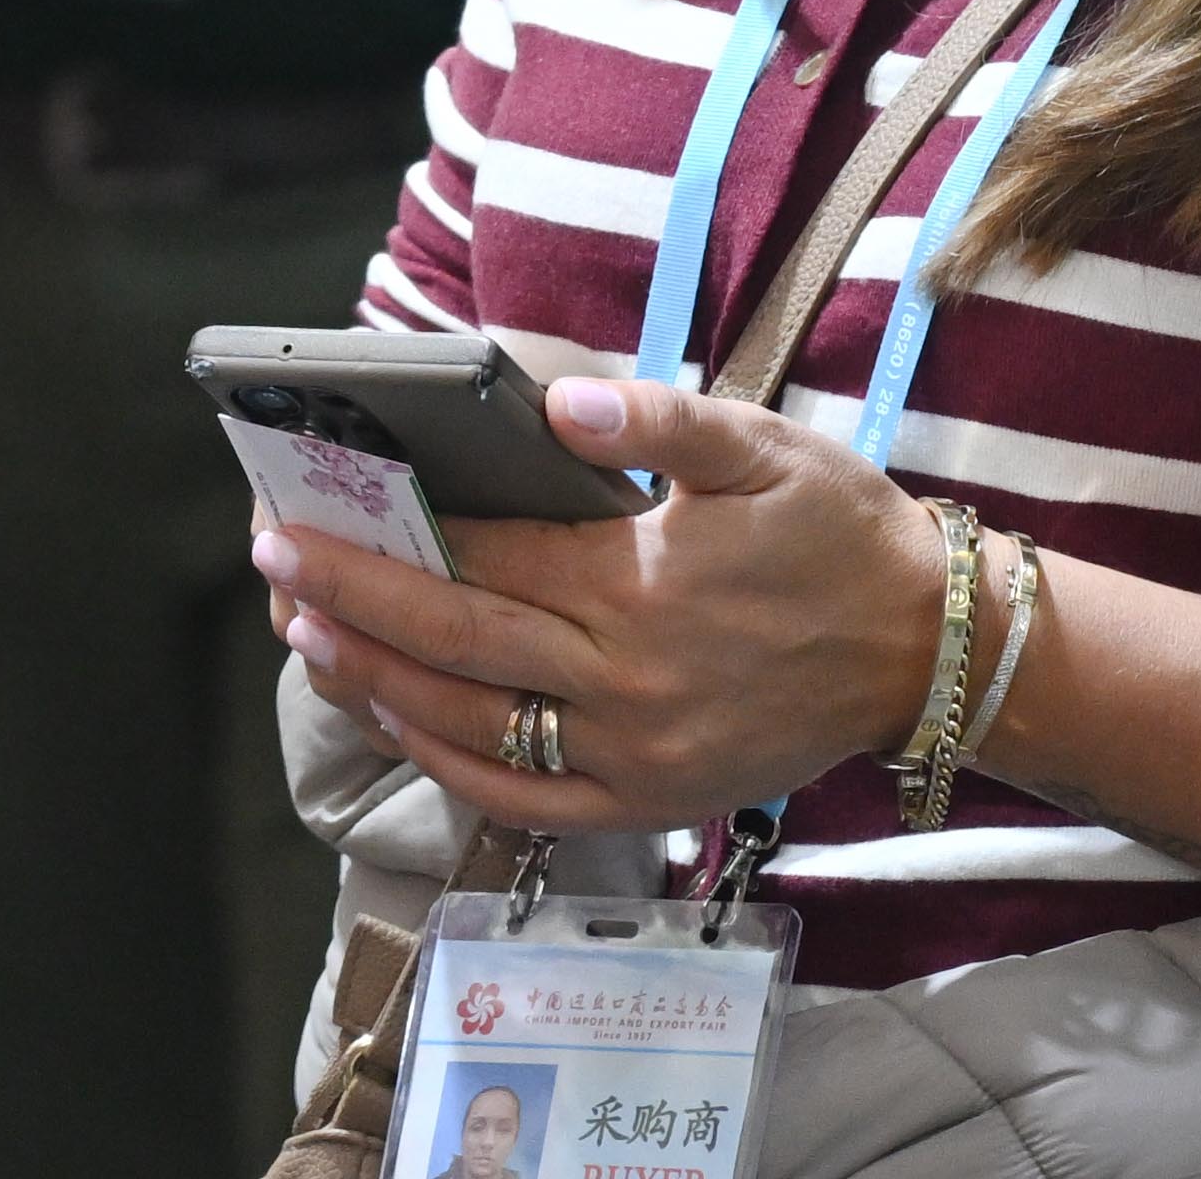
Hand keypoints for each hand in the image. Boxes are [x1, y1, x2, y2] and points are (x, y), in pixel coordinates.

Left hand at [249, 380, 938, 844]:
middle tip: (273, 560)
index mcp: (639, 588)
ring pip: (475, 727)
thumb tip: (556, 400)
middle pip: (456, 640)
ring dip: (380, 683)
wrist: (927, 651)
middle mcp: (625, 683)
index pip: (481, 560)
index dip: (388, 535)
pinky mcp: (651, 801)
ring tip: (308, 637)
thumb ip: (656, 417)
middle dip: (352, 599)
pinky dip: (454, 767)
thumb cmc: (838, 534)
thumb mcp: (760, 449)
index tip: (313, 506)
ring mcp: (634, 756)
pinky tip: (403, 724)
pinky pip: (528, 800)